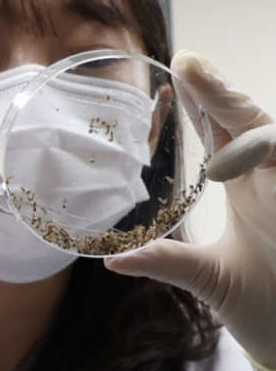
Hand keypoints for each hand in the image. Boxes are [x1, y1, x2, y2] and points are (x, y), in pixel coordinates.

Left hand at [104, 50, 275, 366]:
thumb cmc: (265, 306)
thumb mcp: (206, 279)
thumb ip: (165, 261)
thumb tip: (112, 260)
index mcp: (252, 186)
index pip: (226, 131)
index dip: (205, 100)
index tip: (179, 68)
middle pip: (253, 125)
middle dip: (223, 95)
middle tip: (189, 64)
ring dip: (249, 122)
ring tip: (213, 94)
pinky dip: (273, 155)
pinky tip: (253, 148)